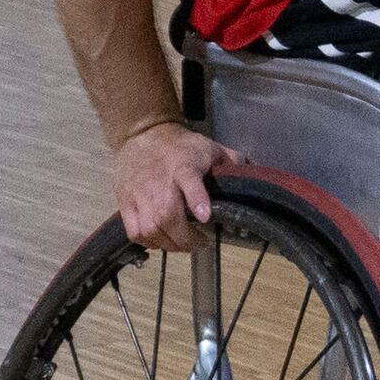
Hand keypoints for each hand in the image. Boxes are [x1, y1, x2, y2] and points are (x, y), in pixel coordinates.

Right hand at [112, 121, 229, 246]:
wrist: (142, 134)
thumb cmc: (180, 146)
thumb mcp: (211, 148)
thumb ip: (233, 163)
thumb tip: (254, 179)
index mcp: (184, 166)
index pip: (189, 181)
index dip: (197, 199)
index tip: (205, 217)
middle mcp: (161, 182)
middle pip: (167, 215)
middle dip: (185, 238)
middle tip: (200, 242)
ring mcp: (140, 194)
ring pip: (151, 229)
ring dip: (170, 244)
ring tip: (183, 244)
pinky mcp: (126, 203)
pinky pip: (135, 232)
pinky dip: (150, 243)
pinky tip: (162, 240)